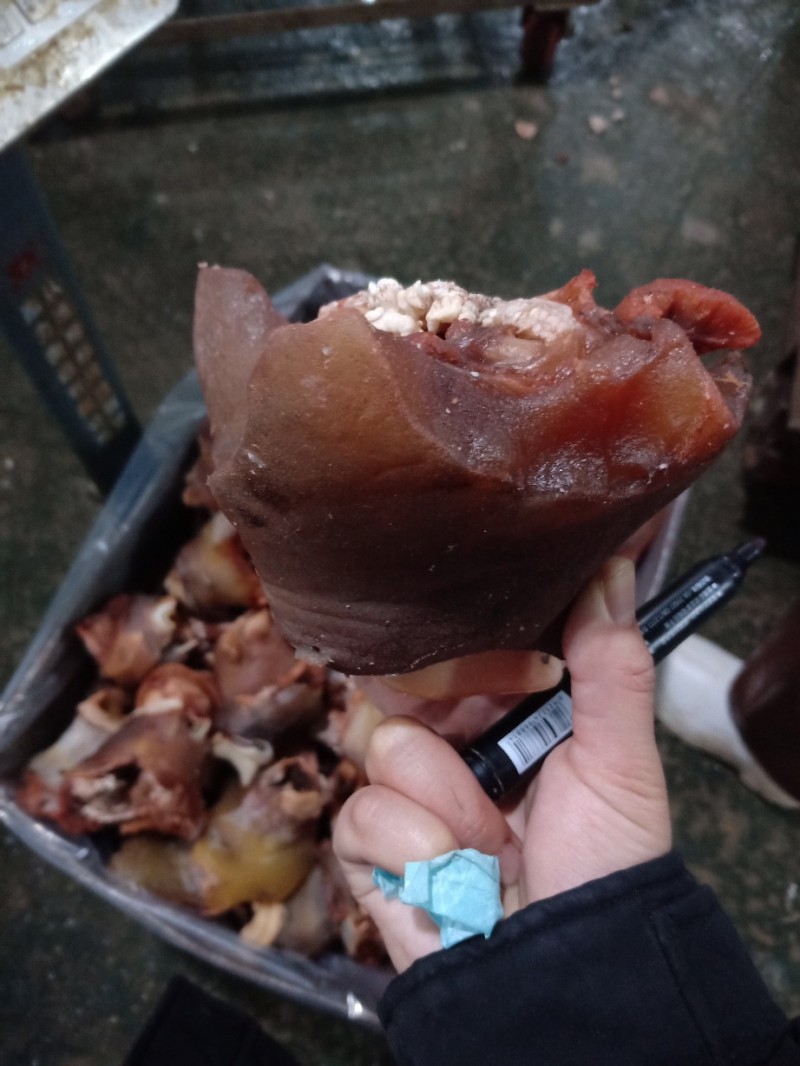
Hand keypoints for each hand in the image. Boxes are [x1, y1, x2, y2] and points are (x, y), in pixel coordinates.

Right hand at [333, 557, 671, 972]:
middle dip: (455, 731)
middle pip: (400, 683)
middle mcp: (446, 743)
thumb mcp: (620, 759)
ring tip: (494, 845)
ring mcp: (404, 794)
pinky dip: (417, 853)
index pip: (455, 644)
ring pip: (383, 745)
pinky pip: (360, 816)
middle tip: (502, 771)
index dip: (476, 653)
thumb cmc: (605, 862)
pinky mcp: (368, 847)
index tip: (528, 681)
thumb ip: (611, 663)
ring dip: (451, 806)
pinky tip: (457, 877)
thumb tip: (611, 566)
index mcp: (501, 711)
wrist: (567, 970)